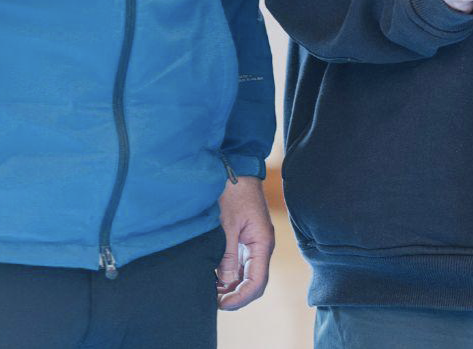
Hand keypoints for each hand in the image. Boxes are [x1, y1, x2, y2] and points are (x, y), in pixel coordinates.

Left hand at [216, 174, 273, 310]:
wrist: (235, 168)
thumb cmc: (233, 192)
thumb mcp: (227, 224)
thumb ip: (227, 254)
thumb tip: (226, 281)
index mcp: (262, 243)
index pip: (257, 282)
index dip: (240, 298)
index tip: (221, 305)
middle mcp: (261, 246)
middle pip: (254, 282)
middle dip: (236, 295)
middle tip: (213, 302)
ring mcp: (254, 243)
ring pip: (247, 274)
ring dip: (232, 286)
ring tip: (210, 290)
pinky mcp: (245, 238)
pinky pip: (242, 264)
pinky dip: (230, 274)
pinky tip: (214, 276)